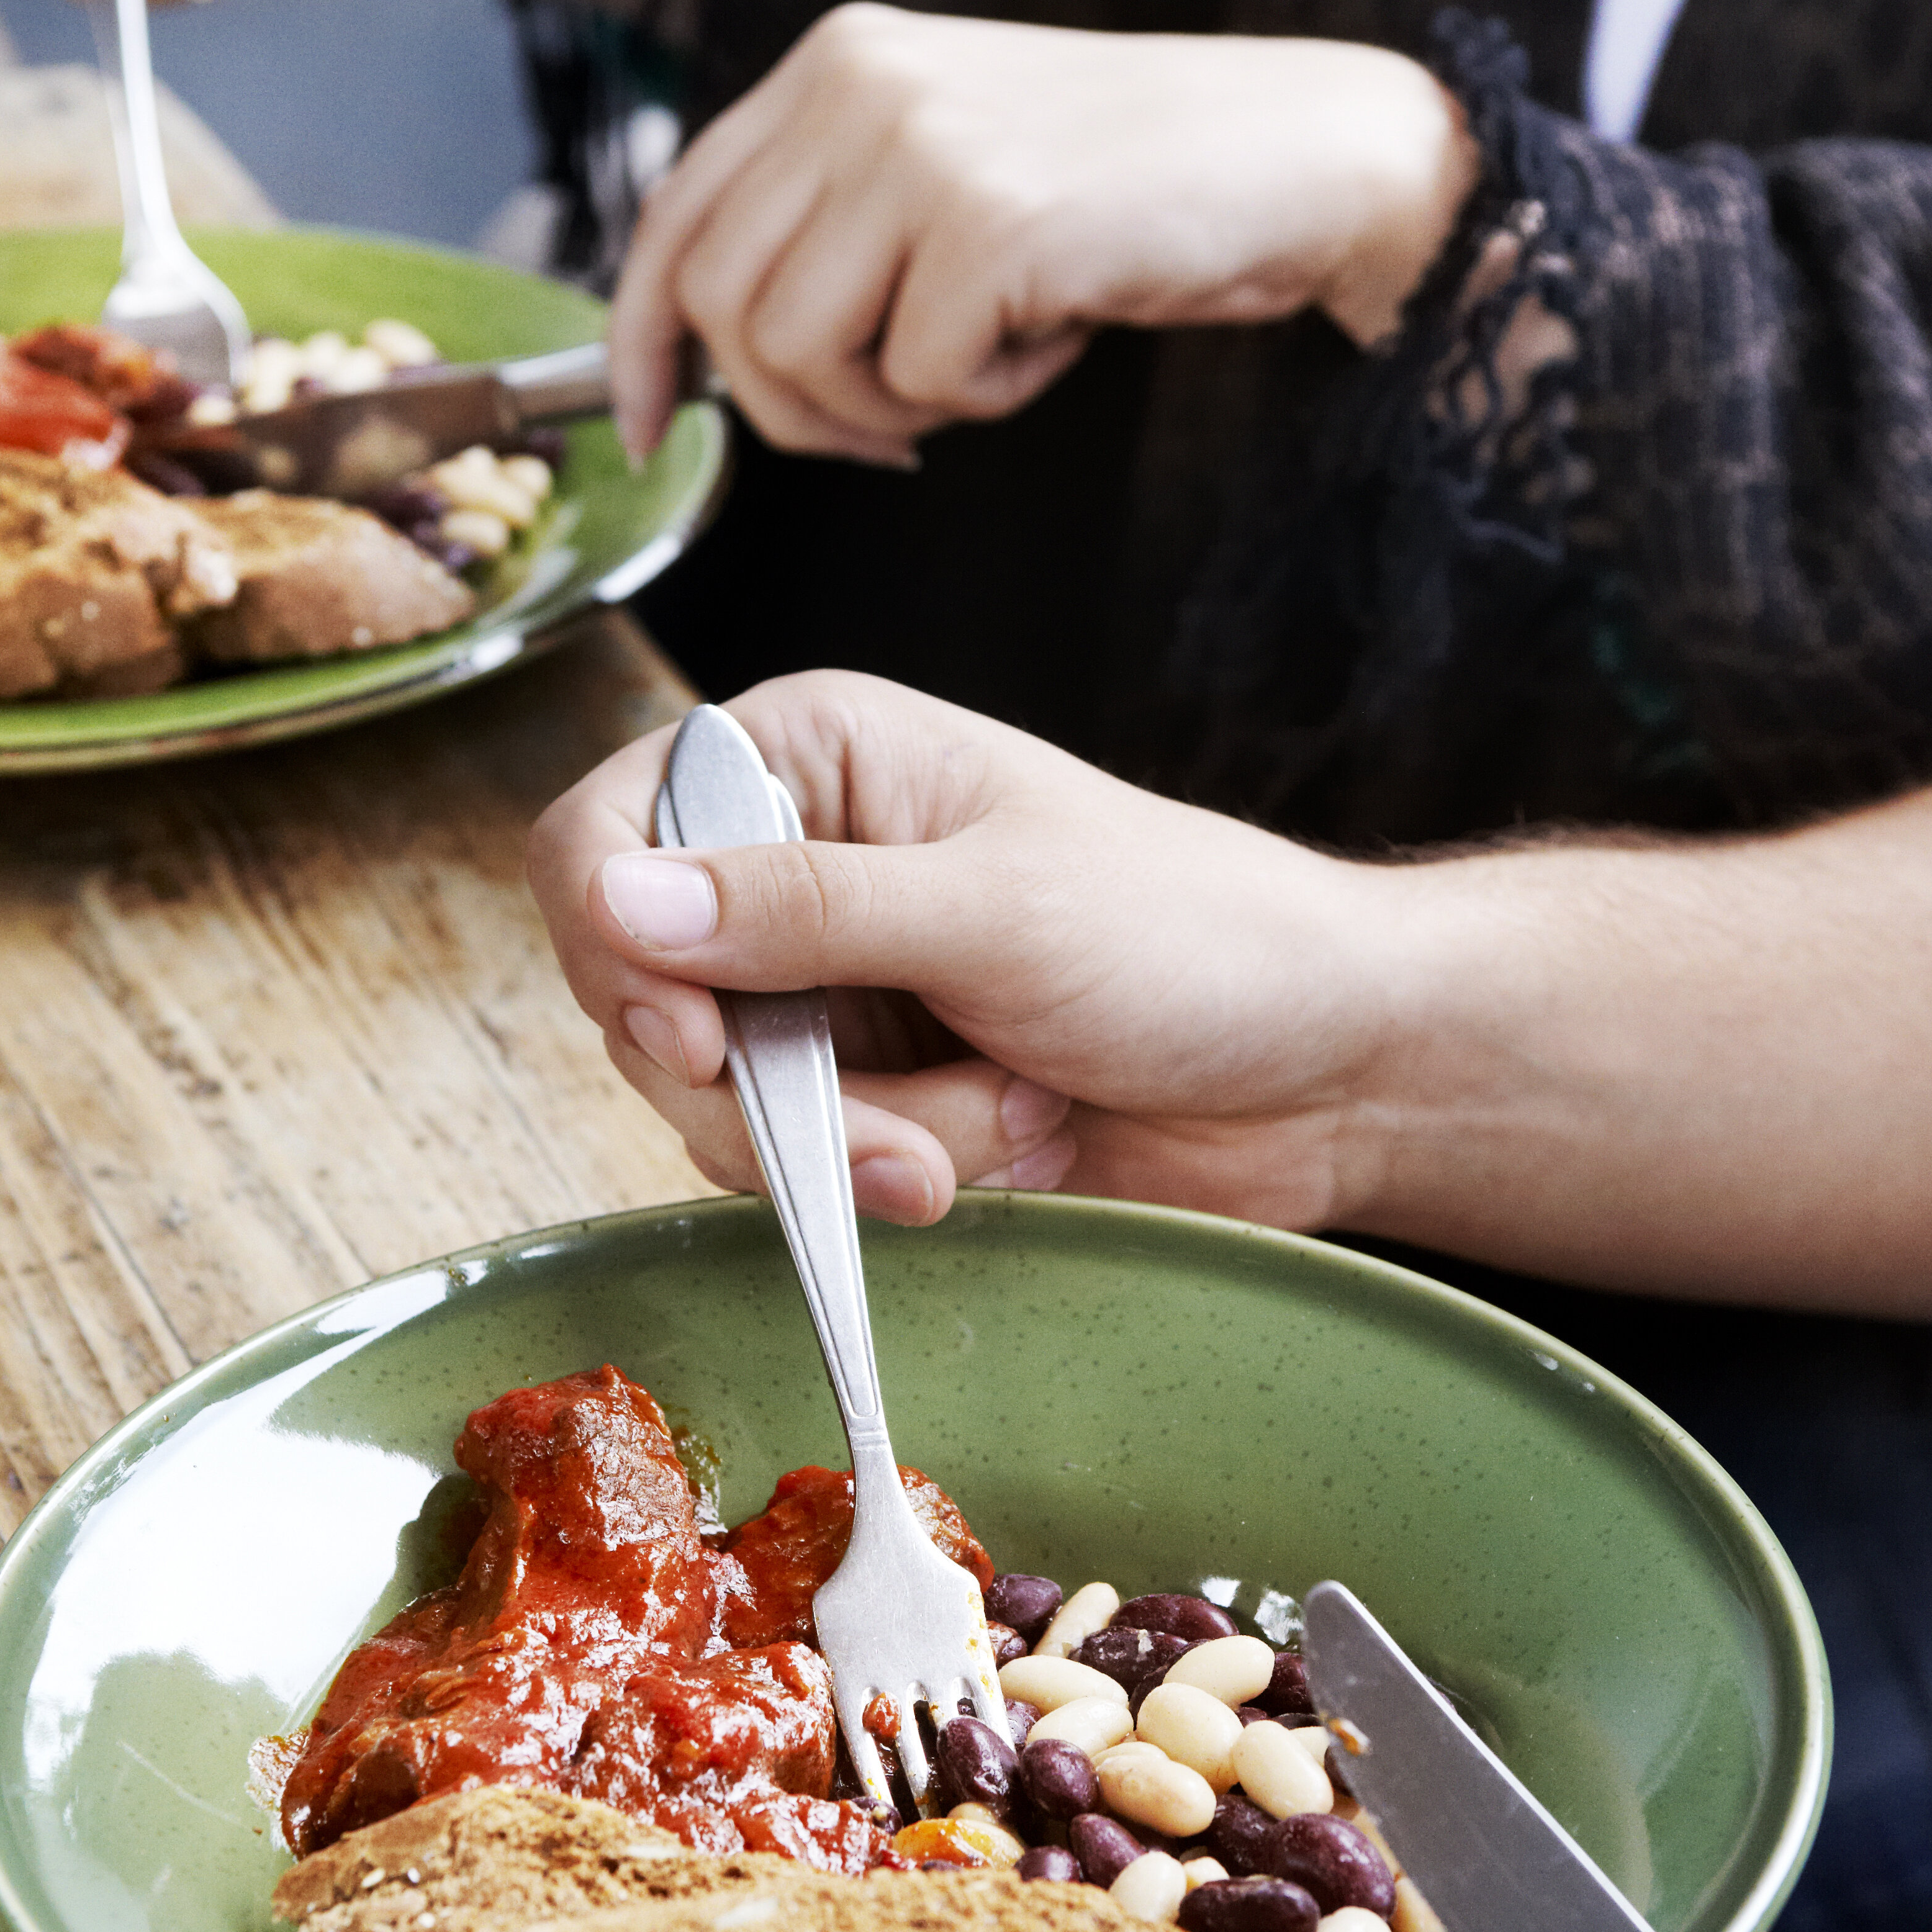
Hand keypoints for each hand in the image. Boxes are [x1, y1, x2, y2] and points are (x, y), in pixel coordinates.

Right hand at [526, 673, 1397, 1226]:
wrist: (1326, 1072)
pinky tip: (1011, 1148)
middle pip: (642, 996)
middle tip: (889, 1138)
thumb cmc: (1191, 939)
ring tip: (1006, 1123)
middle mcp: (794, 863)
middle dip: (770, 1091)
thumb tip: (616, 899)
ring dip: (864, 1141)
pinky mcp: (864, 1095)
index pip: (605, 830)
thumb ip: (800, 910)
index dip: (617, 944)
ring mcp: (825, 988)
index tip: (696, 1039)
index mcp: (811, 756)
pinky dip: (898, 1176)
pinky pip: (798, 1165)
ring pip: (719, 1104)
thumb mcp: (990, 911)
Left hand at [608, 4, 1476, 460]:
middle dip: (792, 407)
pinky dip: (988, 396)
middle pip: (722, 307)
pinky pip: (922, 379)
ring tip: (989, 359)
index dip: (639, 340)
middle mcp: (855, 85)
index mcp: (834, 62)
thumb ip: (832, 224)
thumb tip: (718, 354)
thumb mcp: (948, 168)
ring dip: (890, 406)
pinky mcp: (988, 225)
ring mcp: (919, 148)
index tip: (649, 429)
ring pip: (799, 355)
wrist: (1307, 156)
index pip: (673, 215)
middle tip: (895, 426)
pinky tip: (1058, 335)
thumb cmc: (1131, 188)